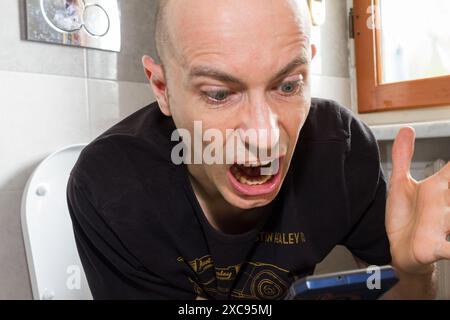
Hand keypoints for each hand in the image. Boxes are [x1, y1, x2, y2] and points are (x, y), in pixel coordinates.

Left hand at [386, 127, 449, 274]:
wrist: (398, 249)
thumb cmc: (404, 217)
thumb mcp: (400, 184)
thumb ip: (403, 157)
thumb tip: (407, 129)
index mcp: (437, 188)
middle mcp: (444, 205)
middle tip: (449, 188)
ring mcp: (442, 226)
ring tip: (449, 217)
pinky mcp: (435, 247)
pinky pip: (449, 249)